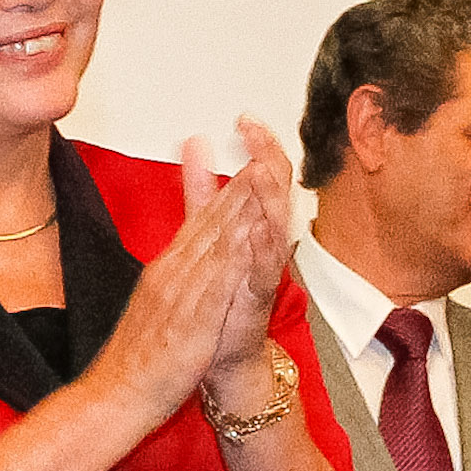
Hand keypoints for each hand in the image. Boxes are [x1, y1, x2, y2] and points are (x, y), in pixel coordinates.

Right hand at [87, 121, 295, 426]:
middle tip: (262, 149)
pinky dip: (235, 254)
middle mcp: (172, 273)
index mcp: (165, 270)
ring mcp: (180, 294)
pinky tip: (252, 234)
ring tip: (262, 174)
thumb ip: (170, 277)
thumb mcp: (153, 307)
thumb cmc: (136, 359)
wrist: (114, 396)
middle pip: (211, 223)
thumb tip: (181, 257)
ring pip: (214, 243)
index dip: (227, 189)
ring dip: (239, 207)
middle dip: (239, 185)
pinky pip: (216, 282)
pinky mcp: (191, 319)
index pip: (200, 222)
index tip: (249, 160)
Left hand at [193, 121, 298, 410]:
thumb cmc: (219, 298)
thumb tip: (198, 142)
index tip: (246, 116)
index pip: (258, 176)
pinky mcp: (257, 298)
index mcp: (247, 225)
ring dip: (270, 197)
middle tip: (259, 130)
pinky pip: (264, 271)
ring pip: (273, 225)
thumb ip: (203, 189)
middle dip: (267, 160)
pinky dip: (264, 250)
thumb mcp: (208, 233)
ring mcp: (262, 270)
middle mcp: (260, 243)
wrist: (222, 353)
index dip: (256, 146)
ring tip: (265, 168)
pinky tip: (263, 230)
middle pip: (271, 192)